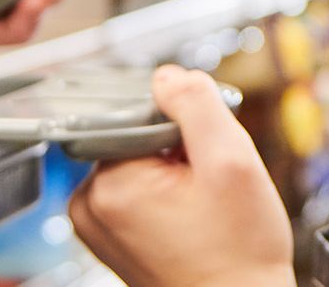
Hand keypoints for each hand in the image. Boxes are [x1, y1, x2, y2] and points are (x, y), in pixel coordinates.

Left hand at [69, 66, 297, 286]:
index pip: (142, 113)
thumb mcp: (232, 162)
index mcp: (110, 183)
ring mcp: (97, 223)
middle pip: (140, 135)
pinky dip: (169, 190)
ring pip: (142, 159)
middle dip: (182, 147)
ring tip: (204, 201)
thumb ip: (196, 104)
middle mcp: (89, 203)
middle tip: (213, 183)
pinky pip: (140, 187)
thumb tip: (167, 75)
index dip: (186, 124)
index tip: (210, 156)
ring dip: (177, 168)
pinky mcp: (111, 234)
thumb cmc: (239, 253)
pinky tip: (194, 213)